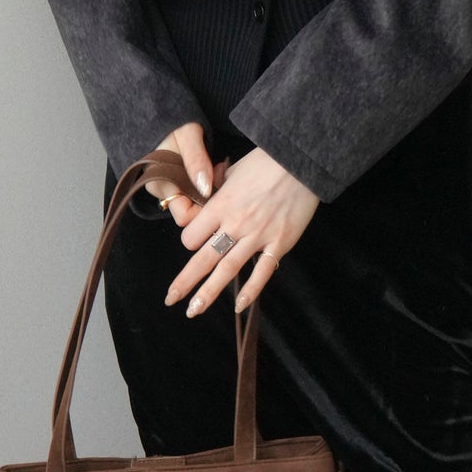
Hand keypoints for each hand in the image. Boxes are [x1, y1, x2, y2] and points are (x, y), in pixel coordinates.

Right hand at [144, 122, 221, 229]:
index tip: (216, 184)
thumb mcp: (187, 135)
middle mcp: (162, 190)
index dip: (204, 208)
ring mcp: (168, 185)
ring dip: (209, 187)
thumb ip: (196, 160)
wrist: (158, 107)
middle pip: (191, 210)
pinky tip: (214, 166)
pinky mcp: (175, 178)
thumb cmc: (171, 119)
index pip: (185, 216)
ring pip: (194, 199)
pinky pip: (193, 189)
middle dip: (210, 196)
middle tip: (221, 170)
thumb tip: (205, 189)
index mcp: (161, 184)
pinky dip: (205, 181)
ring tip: (219, 166)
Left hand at [166, 145, 320, 315]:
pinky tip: (239, 306)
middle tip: (170, 300)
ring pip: (228, 270)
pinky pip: (262, 272)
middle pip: (203, 259)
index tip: (194, 243)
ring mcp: (258, 235)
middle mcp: (235, 224)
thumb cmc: (266, 161)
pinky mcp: (280, 242)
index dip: (189, 241)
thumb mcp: (233, 170)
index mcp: (221, 205)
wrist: (301, 162)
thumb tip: (206, 189)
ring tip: (194, 311)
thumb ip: (217, 186)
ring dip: (209, 293)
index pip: (192, 236)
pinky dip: (250, 291)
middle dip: (184, 282)